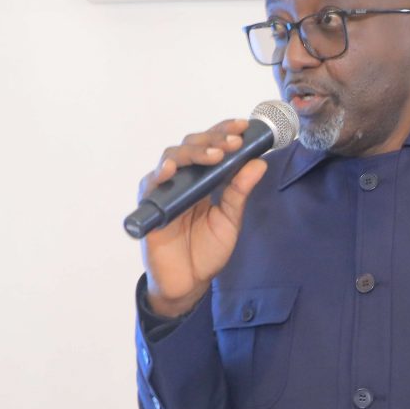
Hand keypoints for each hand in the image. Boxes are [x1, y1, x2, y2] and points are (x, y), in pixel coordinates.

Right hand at [139, 119, 268, 317]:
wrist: (188, 282)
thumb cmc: (206, 250)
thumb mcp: (230, 220)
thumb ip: (240, 192)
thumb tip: (259, 162)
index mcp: (203, 178)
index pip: (211, 145)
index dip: (224, 131)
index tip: (244, 126)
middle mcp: (182, 178)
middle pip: (191, 145)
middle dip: (213, 139)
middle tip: (233, 142)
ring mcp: (165, 189)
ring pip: (172, 156)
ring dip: (194, 152)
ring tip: (214, 155)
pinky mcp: (150, 206)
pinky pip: (150, 184)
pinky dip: (159, 174)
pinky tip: (170, 169)